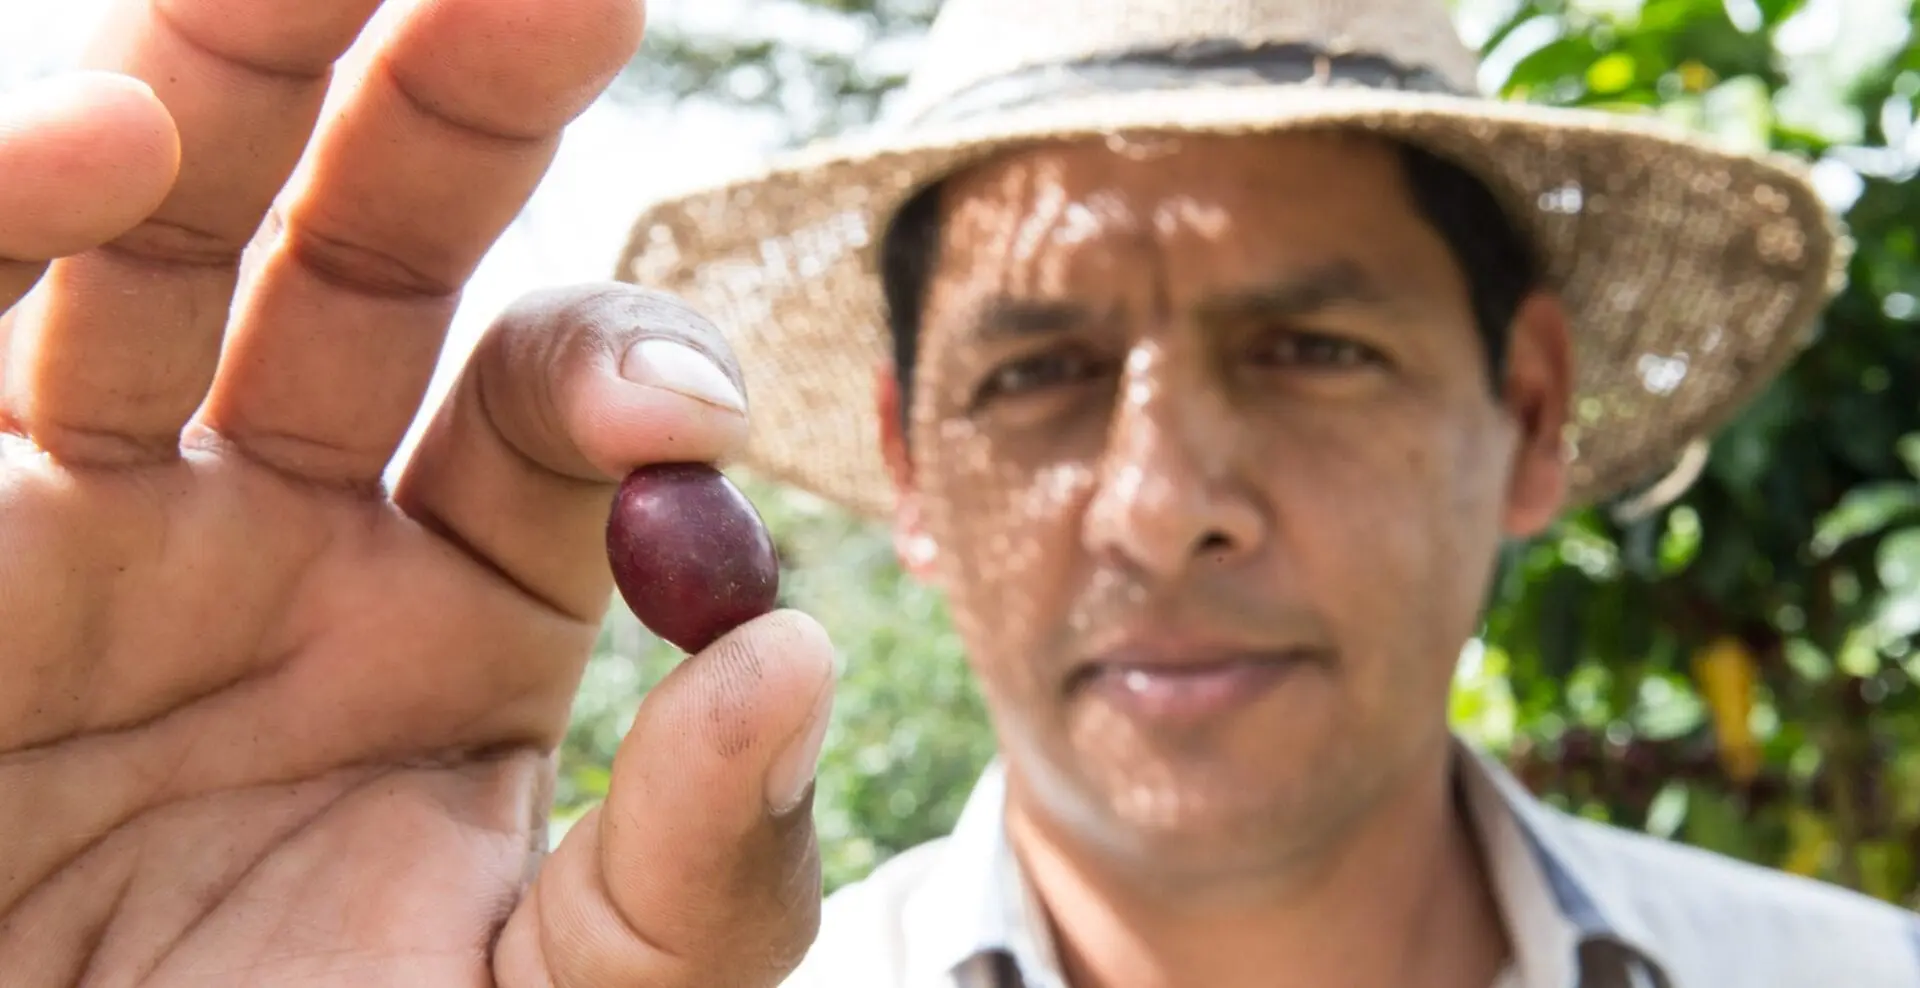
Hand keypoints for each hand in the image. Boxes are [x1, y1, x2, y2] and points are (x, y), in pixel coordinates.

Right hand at [0, 2, 833, 985]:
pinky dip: (3, 211)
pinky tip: (101, 134)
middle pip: (356, 241)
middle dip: (444, 95)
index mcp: (443, 601)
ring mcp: (73, 515)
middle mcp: (260, 519)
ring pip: (144, 235)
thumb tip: (796, 666)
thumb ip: (697, 874)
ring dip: (219, 70)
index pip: (549, 396)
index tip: (682, 421)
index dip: (619, 363)